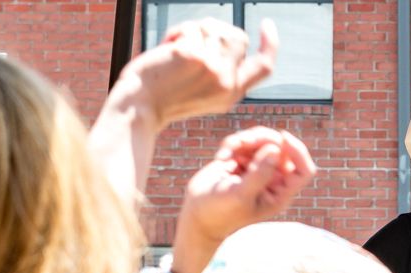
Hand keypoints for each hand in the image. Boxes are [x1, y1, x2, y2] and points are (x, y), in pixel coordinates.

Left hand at [118, 17, 277, 128]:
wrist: (140, 108)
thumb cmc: (162, 97)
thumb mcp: (203, 92)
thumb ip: (221, 72)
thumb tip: (228, 37)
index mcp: (231, 94)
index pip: (264, 66)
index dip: (270, 44)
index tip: (267, 25)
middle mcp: (227, 83)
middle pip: (237, 37)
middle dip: (216, 31)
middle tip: (190, 43)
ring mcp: (213, 68)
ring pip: (215, 27)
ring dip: (192, 30)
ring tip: (175, 49)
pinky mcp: (195, 55)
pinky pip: (192, 28)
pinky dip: (175, 33)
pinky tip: (165, 50)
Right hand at [172, 127, 316, 272]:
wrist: (196, 216)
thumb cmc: (220, 212)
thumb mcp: (241, 195)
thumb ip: (259, 173)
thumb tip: (275, 149)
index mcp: (280, 193)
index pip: (304, 170)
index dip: (298, 151)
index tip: (282, 138)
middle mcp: (272, 180)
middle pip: (282, 148)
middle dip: (263, 139)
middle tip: (244, 141)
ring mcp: (256, 169)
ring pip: (262, 140)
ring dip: (245, 139)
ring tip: (227, 151)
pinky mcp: (240, 161)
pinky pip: (243, 142)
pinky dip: (232, 144)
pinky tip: (220, 158)